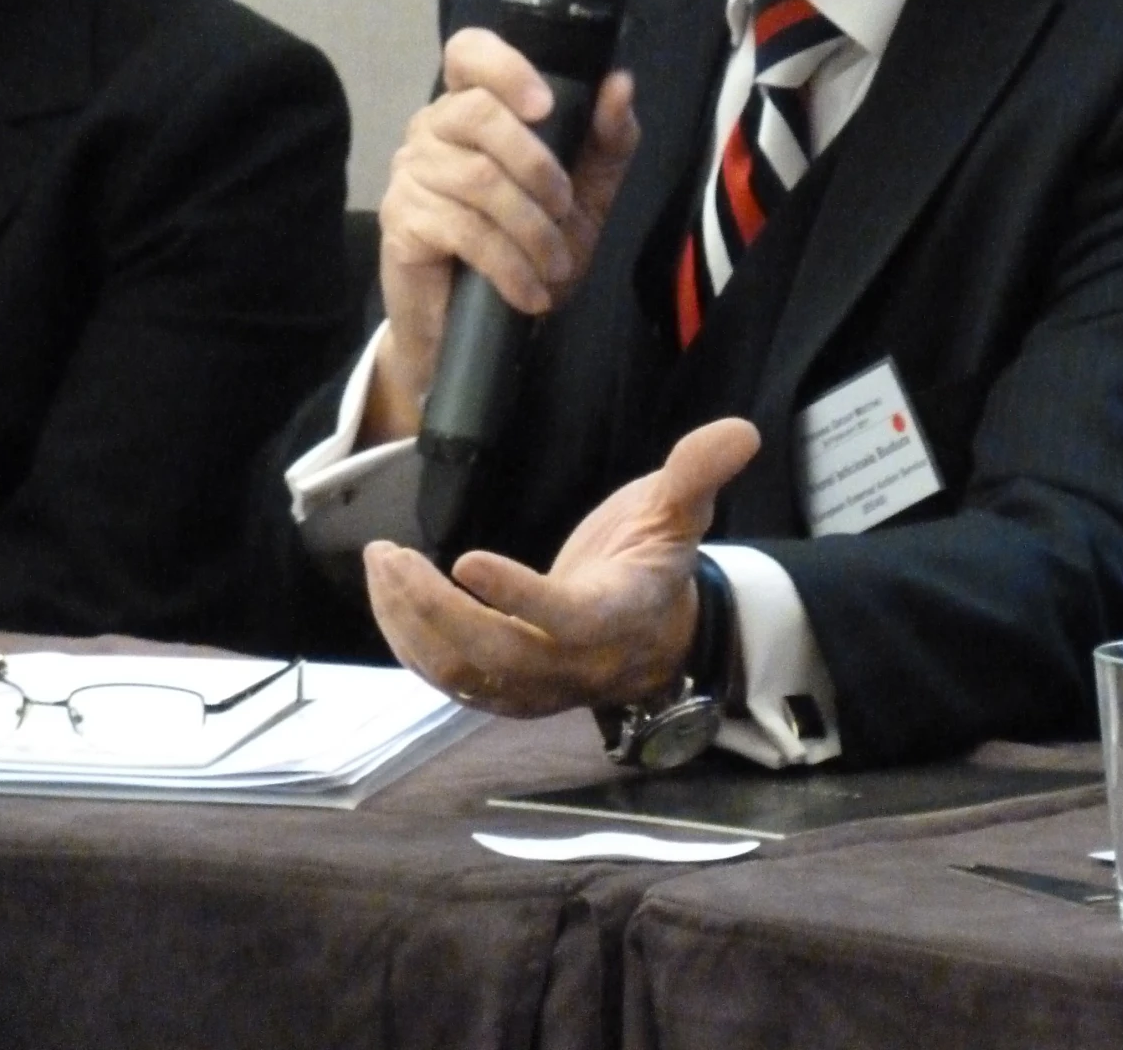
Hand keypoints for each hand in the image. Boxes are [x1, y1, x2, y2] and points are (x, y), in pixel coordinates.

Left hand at [362, 417, 760, 715]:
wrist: (649, 635)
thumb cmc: (657, 561)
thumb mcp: (681, 511)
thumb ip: (698, 472)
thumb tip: (741, 431)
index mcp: (617, 615)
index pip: (565, 618)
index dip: (517, 597)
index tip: (466, 560)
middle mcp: (572, 664)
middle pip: (496, 654)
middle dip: (435, 609)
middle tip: (392, 555)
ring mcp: (534, 687)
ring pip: (461, 671)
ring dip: (409, 623)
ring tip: (381, 562)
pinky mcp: (504, 691)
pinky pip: (448, 677)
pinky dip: (409, 640)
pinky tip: (387, 592)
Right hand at [365, 30, 639, 440]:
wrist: (473, 327)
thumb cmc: (527, 247)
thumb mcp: (583, 194)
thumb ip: (606, 139)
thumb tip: (620, 82)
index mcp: (473, 106)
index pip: (468, 51)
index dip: (505, 67)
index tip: (546, 106)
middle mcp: (432, 127)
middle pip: (477, 113)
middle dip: (538, 166)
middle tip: (565, 210)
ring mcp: (410, 173)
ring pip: (478, 178)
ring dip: (531, 228)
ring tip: (554, 265)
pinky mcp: (401, 222)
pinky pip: (462, 229)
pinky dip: (509, 264)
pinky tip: (530, 290)